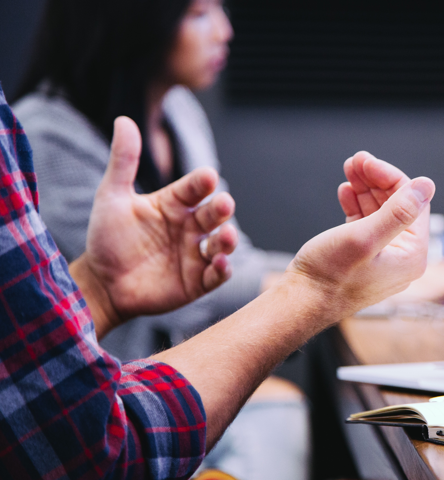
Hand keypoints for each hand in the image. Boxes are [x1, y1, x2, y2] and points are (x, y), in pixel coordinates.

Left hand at [72, 117, 237, 335]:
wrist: (101, 284)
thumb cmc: (107, 238)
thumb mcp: (112, 197)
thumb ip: (123, 161)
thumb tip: (123, 120)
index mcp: (174, 204)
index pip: (195, 188)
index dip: (202, 182)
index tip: (207, 176)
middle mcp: (190, 226)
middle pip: (214, 214)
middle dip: (221, 208)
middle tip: (223, 204)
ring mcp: (195, 254)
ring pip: (222, 243)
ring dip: (228, 239)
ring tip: (226, 236)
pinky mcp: (197, 282)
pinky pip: (216, 274)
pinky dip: (222, 269)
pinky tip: (220, 263)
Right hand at [285, 151, 434, 317]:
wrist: (301, 302)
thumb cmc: (329, 276)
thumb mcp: (364, 238)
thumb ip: (398, 212)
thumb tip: (426, 185)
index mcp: (412, 255)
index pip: (413, 203)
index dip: (390, 177)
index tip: (366, 162)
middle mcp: (402, 258)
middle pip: (397, 205)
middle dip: (376, 180)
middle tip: (355, 160)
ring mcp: (383, 258)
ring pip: (380, 212)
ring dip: (365, 189)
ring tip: (349, 170)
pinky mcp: (363, 258)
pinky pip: (366, 224)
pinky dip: (357, 205)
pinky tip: (346, 192)